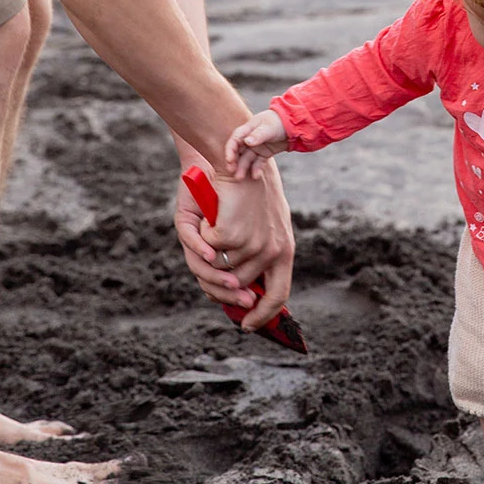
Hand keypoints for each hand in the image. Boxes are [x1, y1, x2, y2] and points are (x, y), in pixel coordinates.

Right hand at [175, 158, 294, 329]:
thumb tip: (236, 290)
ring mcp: (254, 244)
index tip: (248, 324)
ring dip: (207, 254)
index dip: (263, 314)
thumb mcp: (252, 227)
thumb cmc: (239, 195)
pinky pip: (207, 250)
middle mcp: (274, 251)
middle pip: (239, 288)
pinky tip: (208, 217)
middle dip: (218, 287)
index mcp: (284, 251)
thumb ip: (247, 258)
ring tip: (210, 231)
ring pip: (220, 270)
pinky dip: (200, 236)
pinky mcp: (232, 235)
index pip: (279, 295)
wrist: (235, 159)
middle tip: (206, 274)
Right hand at [226, 109, 287, 179]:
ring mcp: (257, 147)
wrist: (293, 126)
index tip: (229, 160)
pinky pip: (258, 162)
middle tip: (231, 172)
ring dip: (243, 168)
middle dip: (234, 162)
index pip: (235, 140)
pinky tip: (255, 176)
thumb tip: (247, 142)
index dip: (230, 150)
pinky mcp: (264, 153)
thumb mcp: (268, 128)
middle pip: (238, 151)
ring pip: (247, 159)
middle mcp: (250, 139)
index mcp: (248, 130)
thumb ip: (258, 135)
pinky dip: (256, 169)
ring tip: (239, 178)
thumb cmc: (278, 122)